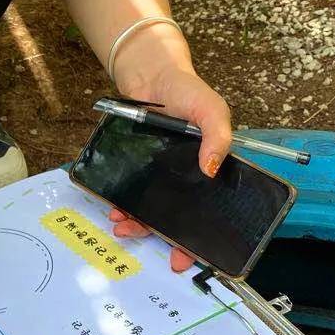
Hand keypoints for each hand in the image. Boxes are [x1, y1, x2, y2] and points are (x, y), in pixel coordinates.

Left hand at [108, 66, 232, 273]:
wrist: (149, 75)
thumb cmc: (187, 92)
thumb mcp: (212, 110)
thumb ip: (219, 137)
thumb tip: (212, 170)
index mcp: (207, 170)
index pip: (210, 210)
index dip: (204, 236)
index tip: (194, 256)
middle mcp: (183, 177)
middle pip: (180, 218)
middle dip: (172, 241)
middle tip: (168, 259)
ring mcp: (157, 174)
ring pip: (151, 210)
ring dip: (140, 225)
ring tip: (127, 229)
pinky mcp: (135, 167)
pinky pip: (129, 192)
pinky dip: (123, 205)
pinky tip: (115, 209)